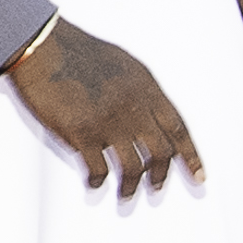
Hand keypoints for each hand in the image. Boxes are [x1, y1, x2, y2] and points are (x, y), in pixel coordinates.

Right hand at [6, 19, 202, 195]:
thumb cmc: (79, 51)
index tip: (199, 176)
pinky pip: (98, 170)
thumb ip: (142, 91)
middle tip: (156, 187)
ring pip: (133, 167)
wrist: (43, 47)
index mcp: (146, 87)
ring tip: (126, 195)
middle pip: (160, 153)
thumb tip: (151, 114)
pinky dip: (98, 182)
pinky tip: (94, 183)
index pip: (178, 129)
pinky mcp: (81, 133)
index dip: (191, 156)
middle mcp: (132, 106)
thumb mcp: (124, 64)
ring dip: (131, 187)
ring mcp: (108, 121)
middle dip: (161, 175)